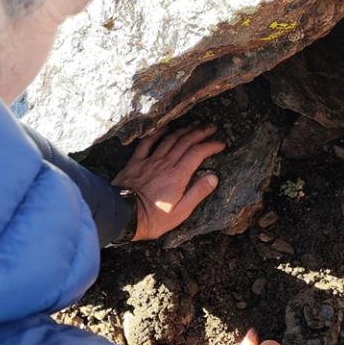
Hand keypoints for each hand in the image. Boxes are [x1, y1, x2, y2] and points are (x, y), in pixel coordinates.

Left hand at [112, 124, 224, 240]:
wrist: (122, 215)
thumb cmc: (153, 218)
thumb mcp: (180, 212)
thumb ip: (197, 193)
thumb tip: (213, 178)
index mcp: (178, 175)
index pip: (198, 153)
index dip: (211, 146)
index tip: (220, 144)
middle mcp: (165, 163)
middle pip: (185, 142)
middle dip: (200, 133)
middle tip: (211, 128)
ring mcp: (150, 161)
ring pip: (169, 139)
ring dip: (183, 131)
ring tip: (193, 126)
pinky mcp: (136, 162)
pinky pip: (148, 142)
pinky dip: (157, 133)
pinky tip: (164, 129)